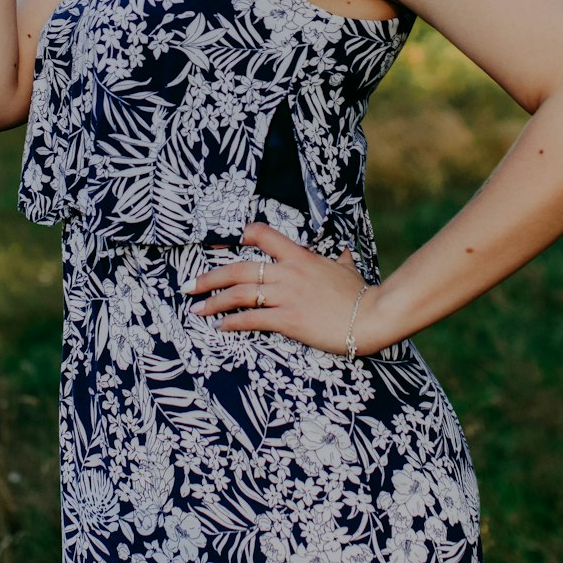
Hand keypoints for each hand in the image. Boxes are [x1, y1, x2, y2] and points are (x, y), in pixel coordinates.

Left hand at [184, 222, 387, 356]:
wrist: (373, 316)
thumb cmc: (361, 294)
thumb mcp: (348, 270)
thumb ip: (339, 261)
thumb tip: (344, 254)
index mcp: (300, 256)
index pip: (262, 234)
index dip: (239, 237)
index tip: (220, 245)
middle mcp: (288, 272)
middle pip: (238, 268)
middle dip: (209, 276)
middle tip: (189, 284)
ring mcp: (287, 295)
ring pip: (239, 294)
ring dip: (214, 301)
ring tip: (197, 308)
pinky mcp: (289, 319)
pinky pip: (252, 319)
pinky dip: (233, 323)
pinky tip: (221, 327)